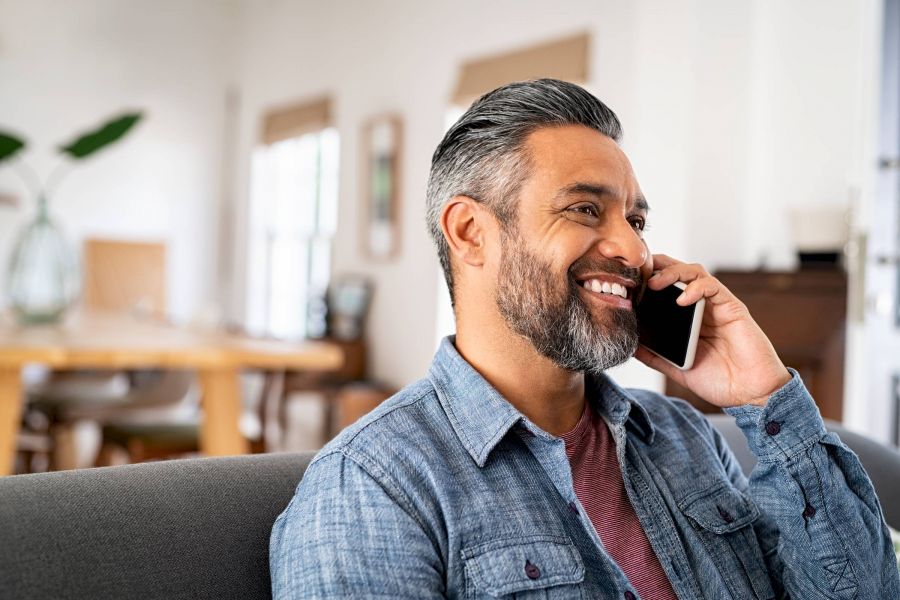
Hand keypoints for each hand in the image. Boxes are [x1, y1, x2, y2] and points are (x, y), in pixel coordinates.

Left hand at [633, 254, 790, 407]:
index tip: (626, 283)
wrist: (751, 394)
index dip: (647, 280)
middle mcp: (701, 307)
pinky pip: (713, 287)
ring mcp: (717, 305)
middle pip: (678, 272)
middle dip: (657, 267)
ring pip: (694, 272)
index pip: (665, 288)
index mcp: (687, 318)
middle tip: (637, 274)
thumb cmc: (719, 380)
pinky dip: (696, 287)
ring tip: (655, 283)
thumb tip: (630, 346)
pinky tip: (682, 298)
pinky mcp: (732, 307)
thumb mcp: (677, 369)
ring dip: (673, 272)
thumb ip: (655, 356)